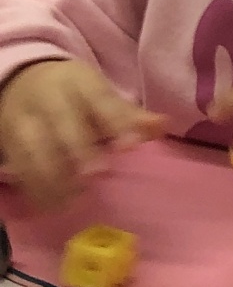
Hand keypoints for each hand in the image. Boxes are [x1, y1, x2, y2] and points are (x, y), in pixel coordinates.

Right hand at [0, 60, 163, 209]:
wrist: (20, 82)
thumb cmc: (72, 95)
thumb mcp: (99, 94)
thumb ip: (129, 115)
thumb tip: (163, 126)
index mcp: (79, 82)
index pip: (99, 98)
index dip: (115, 121)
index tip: (130, 146)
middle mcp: (48, 98)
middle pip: (62, 122)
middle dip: (79, 149)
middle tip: (97, 174)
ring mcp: (23, 119)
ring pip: (34, 147)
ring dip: (53, 176)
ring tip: (74, 199)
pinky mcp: (6, 141)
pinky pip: (17, 165)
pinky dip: (33, 187)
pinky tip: (50, 205)